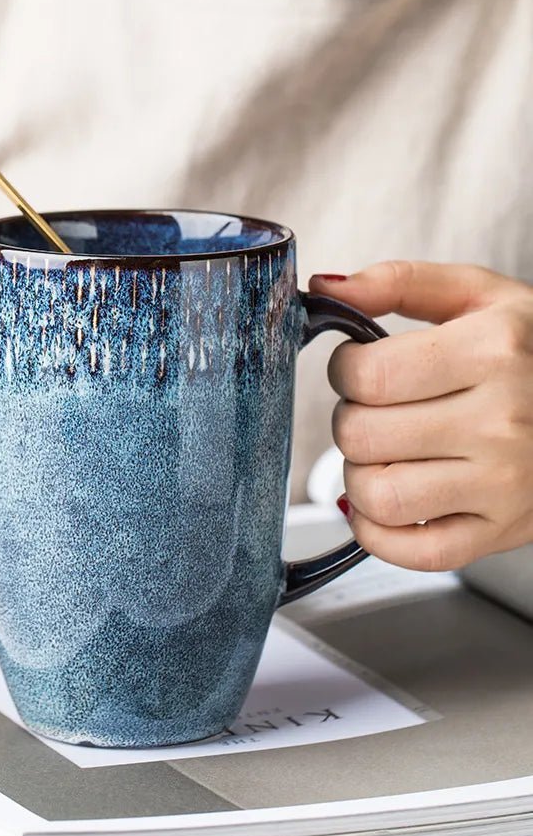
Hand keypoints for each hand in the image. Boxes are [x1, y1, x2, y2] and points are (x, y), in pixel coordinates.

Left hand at [309, 263, 532, 571]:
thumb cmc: (531, 348)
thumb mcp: (479, 295)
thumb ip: (399, 282)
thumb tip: (324, 288)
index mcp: (493, 350)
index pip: (366, 375)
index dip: (344, 370)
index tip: (360, 367)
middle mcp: (503, 420)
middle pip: (361, 435)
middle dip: (351, 419)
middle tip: (376, 410)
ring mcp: (505, 484)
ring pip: (379, 495)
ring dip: (360, 474)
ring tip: (384, 453)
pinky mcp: (504, 531)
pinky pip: (416, 553)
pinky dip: (379, 534)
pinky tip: (385, 503)